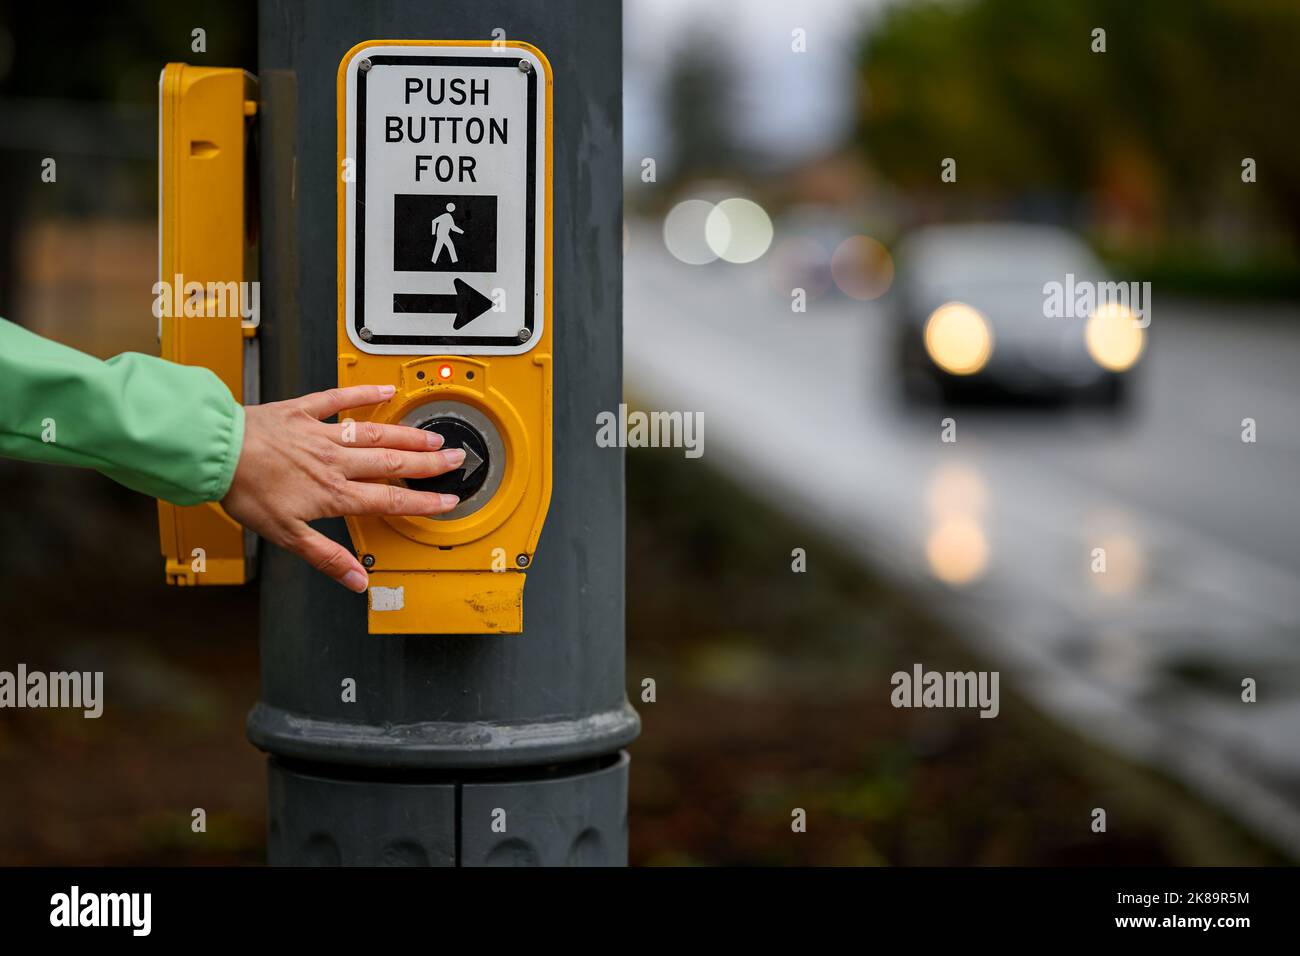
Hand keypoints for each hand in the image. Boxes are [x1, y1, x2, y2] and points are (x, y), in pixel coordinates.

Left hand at [221, 384, 463, 591]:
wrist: (214, 452)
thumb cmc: (245, 491)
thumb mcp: (286, 536)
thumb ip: (327, 557)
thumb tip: (357, 580)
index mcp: (333, 493)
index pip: (389, 499)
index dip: (422, 502)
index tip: (447, 501)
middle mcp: (334, 461)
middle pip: (392, 462)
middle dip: (428, 463)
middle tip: (455, 458)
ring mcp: (321, 433)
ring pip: (374, 434)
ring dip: (407, 434)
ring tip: (432, 434)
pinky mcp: (302, 412)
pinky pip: (338, 398)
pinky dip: (363, 394)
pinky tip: (385, 391)